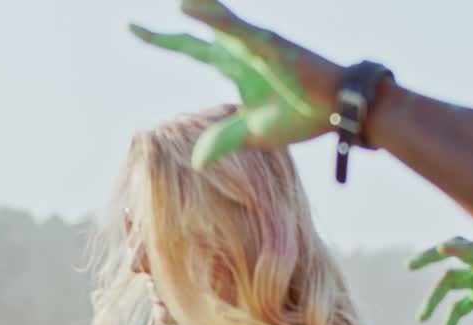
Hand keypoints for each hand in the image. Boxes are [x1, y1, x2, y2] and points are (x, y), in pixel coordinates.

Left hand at [131, 0, 341, 167]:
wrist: (341, 112)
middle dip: (170, 32)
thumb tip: (195, 161)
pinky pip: (244, 34)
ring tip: (178, 5)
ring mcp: (259, 47)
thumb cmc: (301, 115)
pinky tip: (195, 10)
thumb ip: (223, 140)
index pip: (193, 48)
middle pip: (199, 36)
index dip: (164, 39)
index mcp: (236, 66)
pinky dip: (220, 22)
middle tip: (132, 26)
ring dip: (200, 13)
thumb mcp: (253, 134)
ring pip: (221, 25)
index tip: (133, 29)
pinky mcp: (275, 49)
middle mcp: (243, 51)